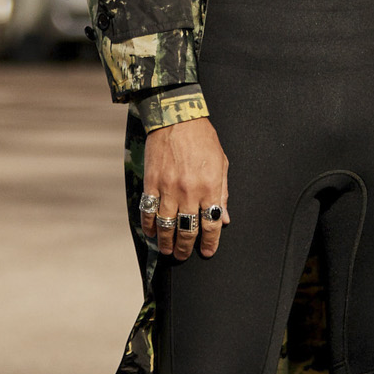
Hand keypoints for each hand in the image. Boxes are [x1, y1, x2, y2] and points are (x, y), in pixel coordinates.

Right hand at [141, 118, 227, 259]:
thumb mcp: (222, 164)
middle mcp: (190, 191)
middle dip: (186, 247)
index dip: (209, 243)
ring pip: (167, 225)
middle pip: (188, 229)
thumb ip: (223, 193)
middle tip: (183, 255)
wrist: (176, 118)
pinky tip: (152, 232)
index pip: (211, 224)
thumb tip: (225, 218)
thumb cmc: (202, 138)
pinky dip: (149, 225)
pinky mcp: (151, 183)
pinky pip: (149, 211)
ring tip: (167, 250)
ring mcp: (168, 188)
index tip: (207, 252)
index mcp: (210, 187)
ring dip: (166, 242)